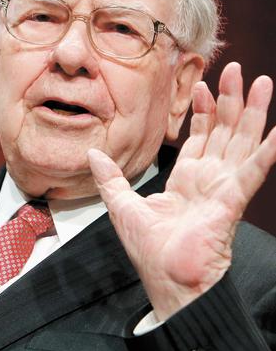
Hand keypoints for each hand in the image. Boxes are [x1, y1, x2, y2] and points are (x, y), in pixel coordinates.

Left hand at [88, 62, 275, 319]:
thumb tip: (92, 153)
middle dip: (230, 100)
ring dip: (252, 112)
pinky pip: (254, 170)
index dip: (201, 111)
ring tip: (260, 82)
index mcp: (186, 180)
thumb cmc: (150, 251)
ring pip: (242, 141)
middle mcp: (209, 180)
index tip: (200, 84)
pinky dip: (268, 150)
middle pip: (224, 132)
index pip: (199, 138)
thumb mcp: (121, 206)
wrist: (166, 280)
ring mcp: (224, 187)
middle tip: (236, 69)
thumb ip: (110, 177)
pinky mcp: (232, 199)